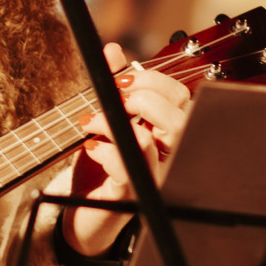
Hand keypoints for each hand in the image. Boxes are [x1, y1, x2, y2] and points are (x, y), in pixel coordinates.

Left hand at [43, 42, 190, 255]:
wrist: (85, 215)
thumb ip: (111, 86)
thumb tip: (113, 50)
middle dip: (140, 96)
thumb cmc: (99, 170)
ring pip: (150, 140)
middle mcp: (168, 156)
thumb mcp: (102, 120)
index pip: (180, 96)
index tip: (121, 78)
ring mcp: (153, 177)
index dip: (152, 79)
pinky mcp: (131, 195)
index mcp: (166, 133)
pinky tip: (91, 147)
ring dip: (114, 121)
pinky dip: (104, 150)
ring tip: (91, 122)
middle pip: (177, 116)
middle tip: (110, 99)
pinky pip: (126, 167)